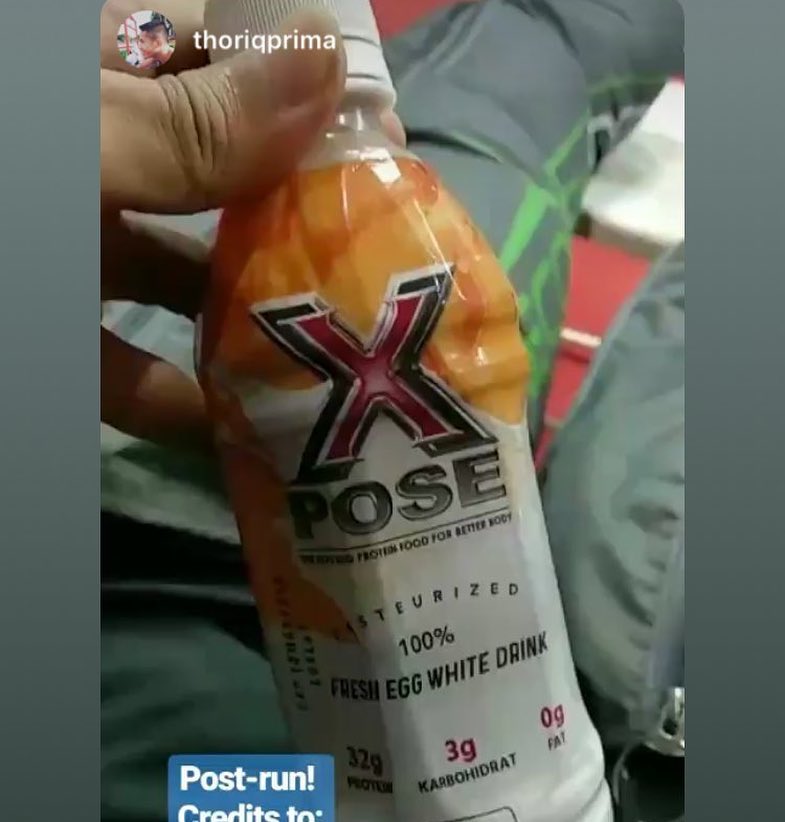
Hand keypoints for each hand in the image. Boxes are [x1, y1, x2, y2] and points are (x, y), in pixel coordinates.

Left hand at [100, 1, 403, 449]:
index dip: (302, 80)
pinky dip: (180, 399)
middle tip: (375, 259)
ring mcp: (71, 246)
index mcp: (96, 79)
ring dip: (249, 314)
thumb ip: (191, 121)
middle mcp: (94, 157)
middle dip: (294, 213)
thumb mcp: (81, 147)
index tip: (379, 143)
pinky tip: (238, 428)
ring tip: (332, 350)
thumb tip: (329, 59)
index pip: (218, 47)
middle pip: (215, 171)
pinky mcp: (52, 333)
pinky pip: (127, 365)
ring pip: (177, 273)